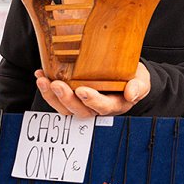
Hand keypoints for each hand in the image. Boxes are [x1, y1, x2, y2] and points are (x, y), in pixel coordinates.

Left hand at [34, 62, 150, 117]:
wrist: (126, 74)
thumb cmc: (133, 78)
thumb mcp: (142, 80)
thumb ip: (138, 86)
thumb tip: (131, 93)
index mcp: (114, 105)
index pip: (102, 107)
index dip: (92, 101)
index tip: (82, 90)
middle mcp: (95, 108)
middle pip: (79, 110)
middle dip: (66, 99)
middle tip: (57, 84)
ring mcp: (82, 103)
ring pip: (64, 107)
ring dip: (51, 95)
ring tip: (43, 80)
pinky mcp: (72, 96)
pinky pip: (57, 96)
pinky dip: (46, 87)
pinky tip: (41, 73)